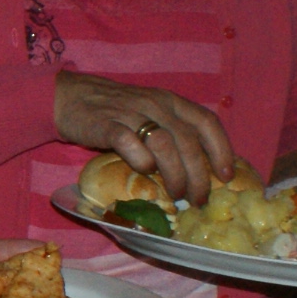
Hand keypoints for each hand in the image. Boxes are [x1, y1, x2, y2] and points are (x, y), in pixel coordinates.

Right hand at [56, 75, 236, 205]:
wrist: (69, 98)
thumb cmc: (114, 111)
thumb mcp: (150, 113)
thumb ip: (172, 132)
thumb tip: (199, 170)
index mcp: (170, 101)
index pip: (206, 122)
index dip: (221, 149)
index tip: (226, 176)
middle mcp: (155, 104)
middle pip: (187, 141)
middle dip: (198, 175)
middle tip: (199, 199)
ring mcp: (131, 113)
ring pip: (164, 145)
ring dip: (174, 175)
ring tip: (175, 196)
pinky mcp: (106, 124)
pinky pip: (130, 144)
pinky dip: (141, 162)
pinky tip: (144, 173)